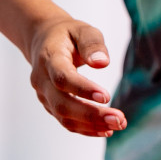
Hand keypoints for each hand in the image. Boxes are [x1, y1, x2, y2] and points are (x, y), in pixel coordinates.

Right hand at [27, 16, 126, 136]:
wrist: (44, 40)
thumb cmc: (68, 34)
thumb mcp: (82, 29)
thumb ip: (92, 44)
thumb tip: (102, 63)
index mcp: (49, 58)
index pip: (62, 78)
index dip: (82, 89)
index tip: (106, 96)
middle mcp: (42, 80)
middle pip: (62, 104)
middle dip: (90, 115)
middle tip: (118, 119)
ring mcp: (44, 95)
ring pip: (64, 117)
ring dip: (91, 125)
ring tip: (118, 124)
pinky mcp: (50, 105)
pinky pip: (66, 121)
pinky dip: (86, 128)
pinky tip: (106, 130)